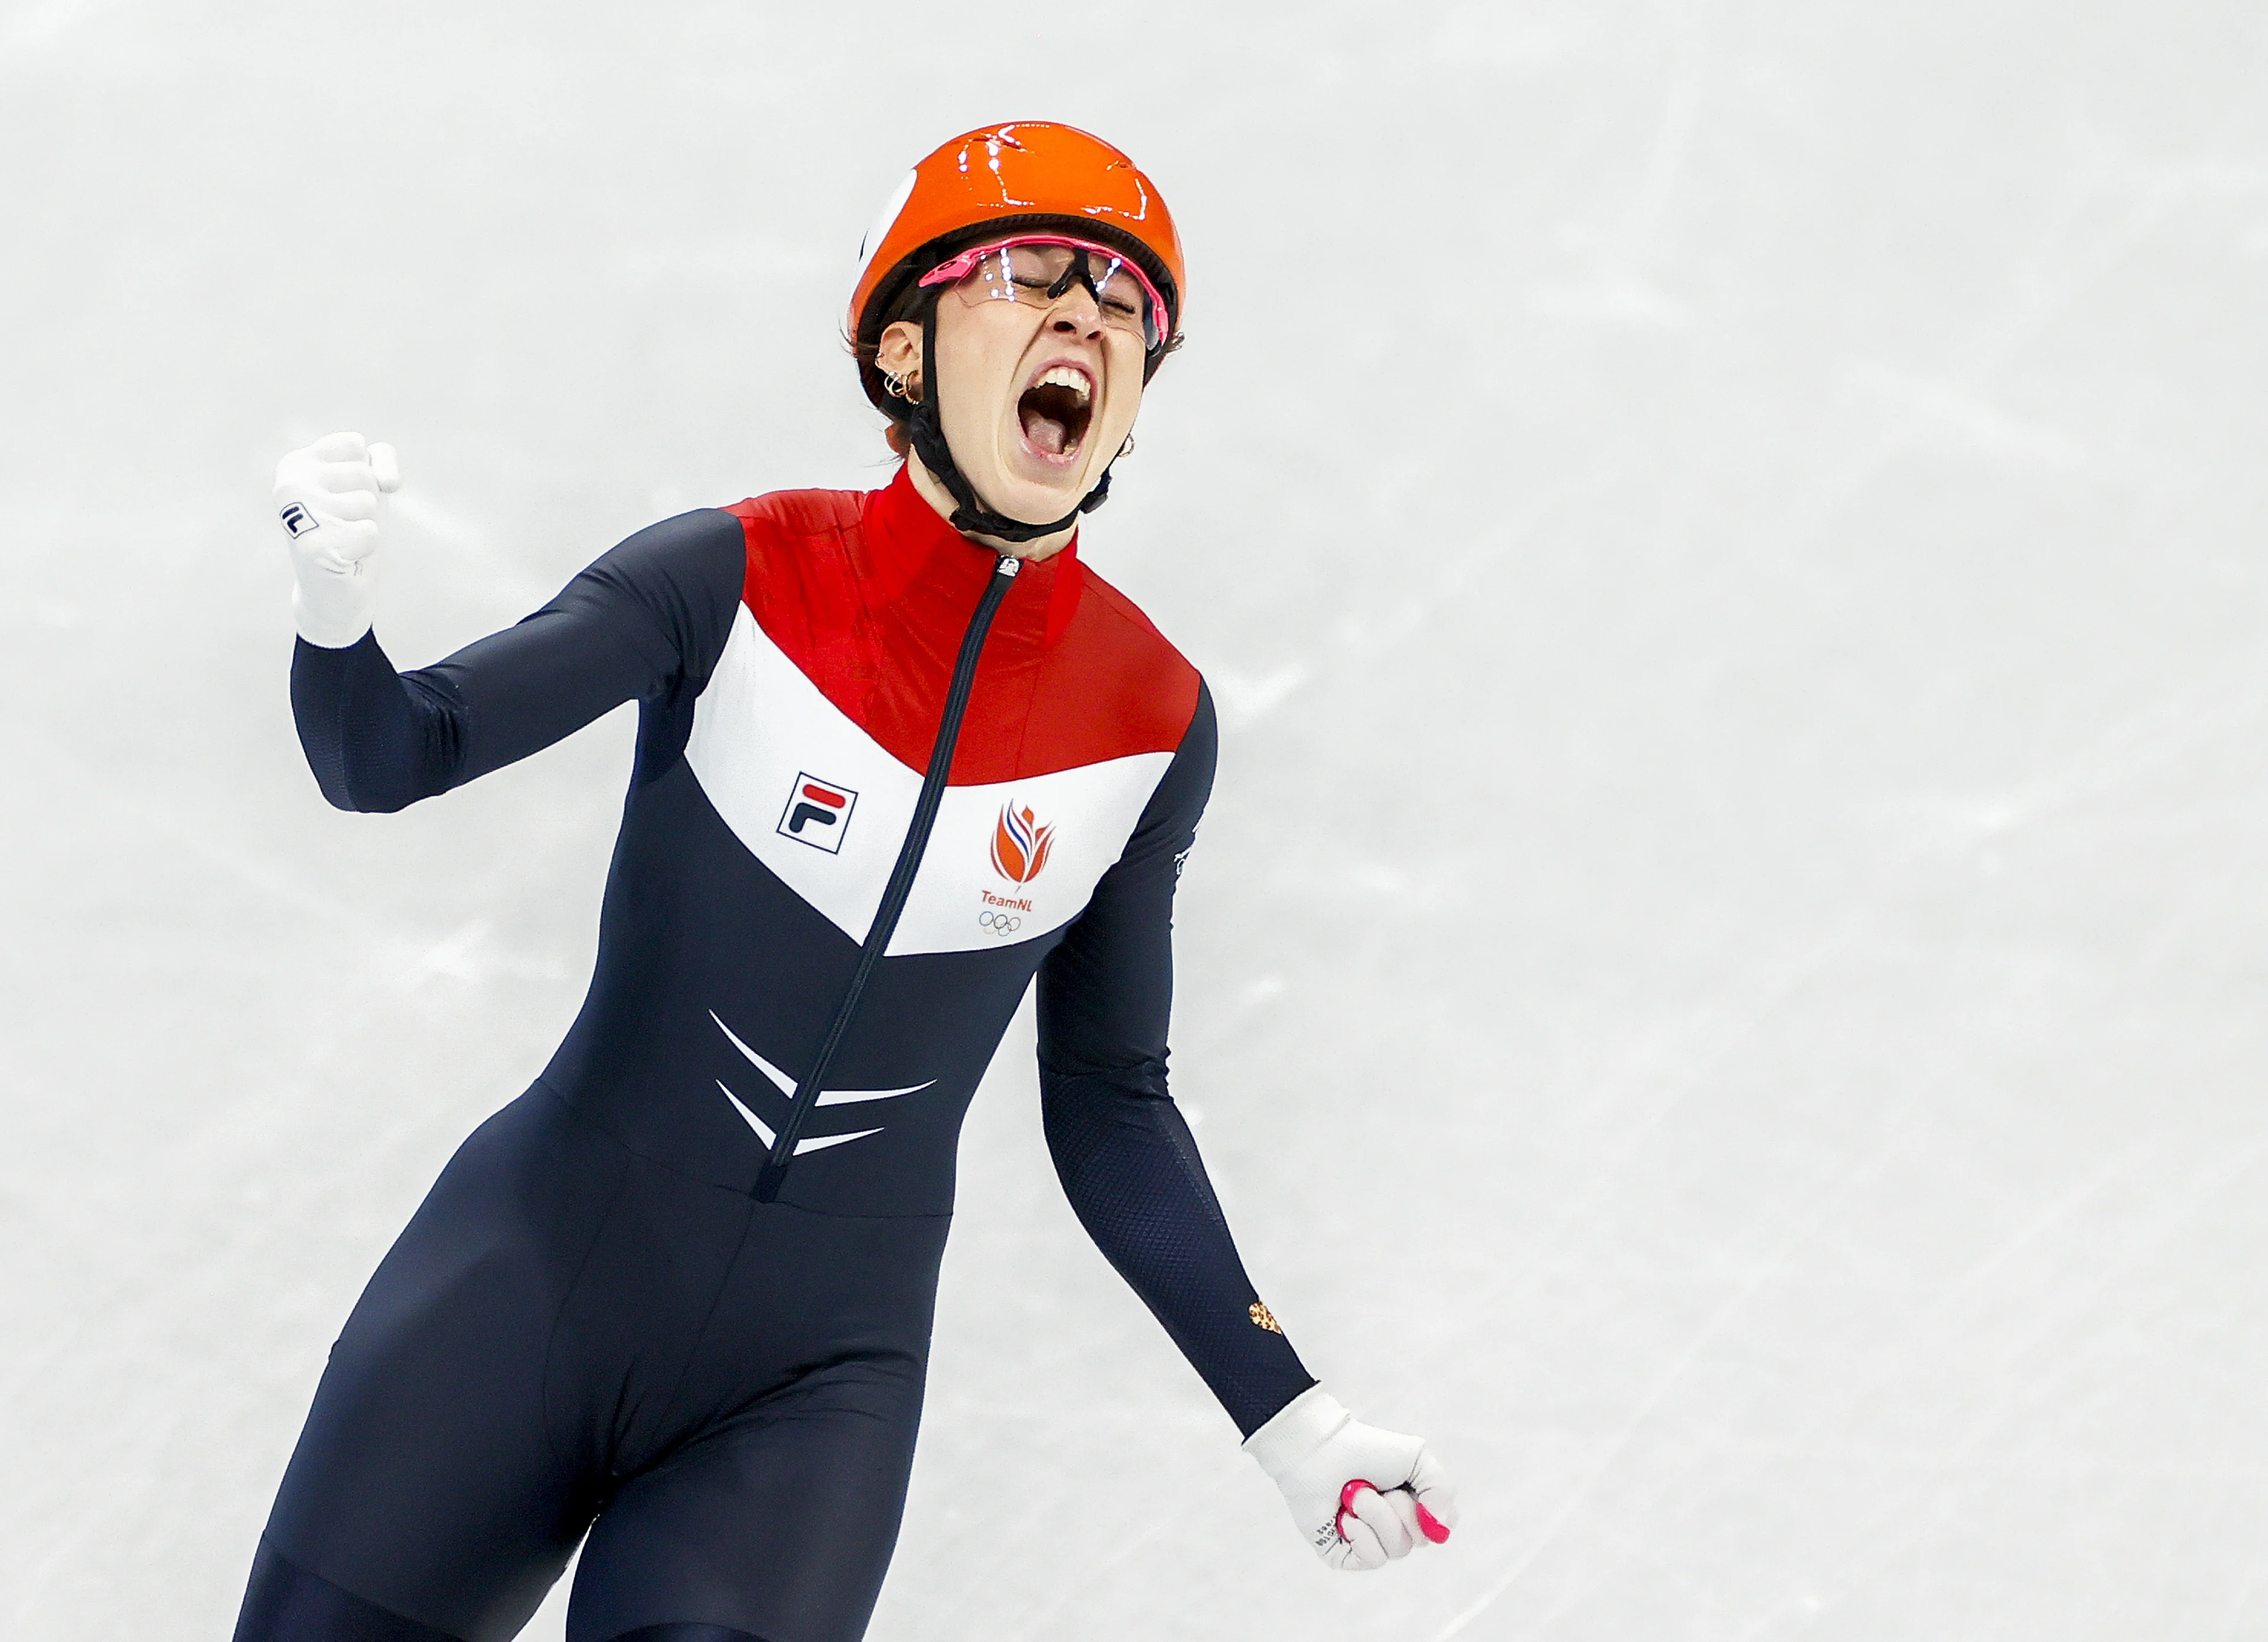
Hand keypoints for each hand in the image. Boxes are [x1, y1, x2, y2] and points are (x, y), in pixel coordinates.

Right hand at [274, 431, 399, 646]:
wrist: (336, 591)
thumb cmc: (351, 531)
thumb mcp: (369, 484)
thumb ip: (381, 459)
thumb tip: (387, 481)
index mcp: (295, 463)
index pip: (355, 444)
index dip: (367, 474)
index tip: (346, 496)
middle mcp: (288, 483)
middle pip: (364, 474)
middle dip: (367, 503)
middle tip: (345, 525)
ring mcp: (296, 512)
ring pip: (368, 502)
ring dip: (365, 525)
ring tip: (344, 540)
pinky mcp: (312, 544)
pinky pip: (369, 532)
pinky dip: (365, 548)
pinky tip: (343, 557)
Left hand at [1244, 1386, 1458, 1570]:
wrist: (1320, 1450)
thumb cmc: (1366, 1450)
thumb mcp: (1418, 1457)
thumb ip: (1442, 1490)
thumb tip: (1440, 1532)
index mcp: (1413, 1508)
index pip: (1440, 1529)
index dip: (1430, 1512)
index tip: (1410, 1489)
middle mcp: (1394, 1529)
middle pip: (1420, 1540)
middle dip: (1399, 1507)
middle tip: (1378, 1484)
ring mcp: (1371, 1544)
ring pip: (1397, 1549)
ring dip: (1376, 1514)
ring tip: (1355, 1493)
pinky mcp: (1346, 1557)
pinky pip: (1373, 1559)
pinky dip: (1360, 1532)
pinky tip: (1345, 1515)